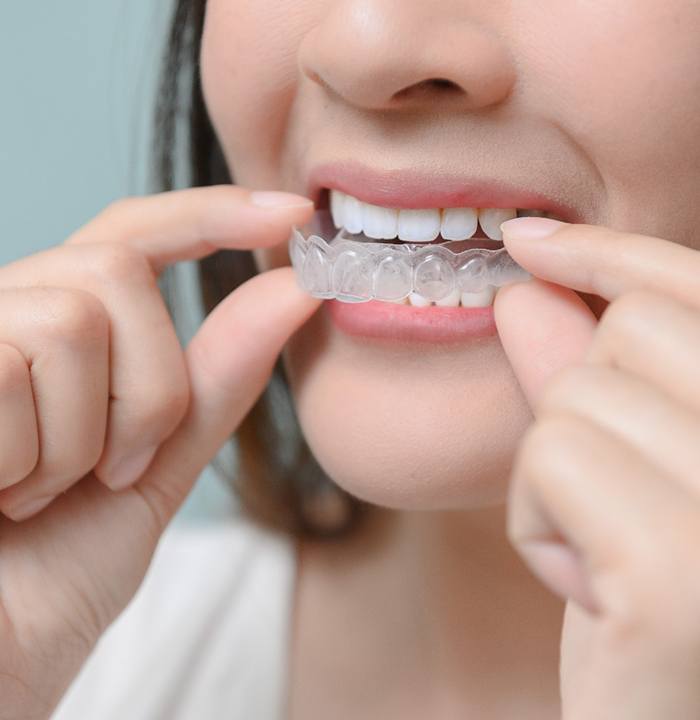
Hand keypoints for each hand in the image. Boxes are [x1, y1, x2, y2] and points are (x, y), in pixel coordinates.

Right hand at [0, 187, 319, 719]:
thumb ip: (216, 379)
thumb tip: (294, 289)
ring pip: (77, 319)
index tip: (292, 213)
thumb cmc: (56, 568)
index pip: (133, 235)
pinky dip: (34, 453)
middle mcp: (2, 314)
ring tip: (37, 494)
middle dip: (149, 387)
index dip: (213, 214)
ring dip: (86, 435)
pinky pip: (19, 363)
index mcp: (58, 332)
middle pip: (117, 272)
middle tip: (112, 472)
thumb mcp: (157, 467)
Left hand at [494, 218, 699, 719]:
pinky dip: (537, 519)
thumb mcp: (623, 479)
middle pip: (630, 331)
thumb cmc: (642, 610)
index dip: (609, 252)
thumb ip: (589, 377)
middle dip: (584, 410)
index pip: (698, 291)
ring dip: (557, 478)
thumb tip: (529, 287)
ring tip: (607, 559)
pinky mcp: (684, 578)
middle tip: (614, 507)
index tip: (527, 238)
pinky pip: (553, 456)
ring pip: (576, 394)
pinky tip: (589, 589)